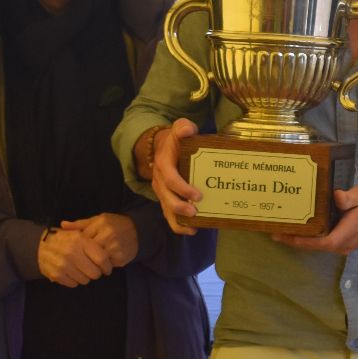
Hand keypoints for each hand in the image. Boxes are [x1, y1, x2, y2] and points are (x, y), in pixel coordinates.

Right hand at [37, 225, 109, 286]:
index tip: (107, 269)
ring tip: (80, 269)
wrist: (39, 246)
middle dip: (96, 273)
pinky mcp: (56, 275)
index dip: (107, 266)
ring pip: (85, 280)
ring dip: (85, 277)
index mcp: (80, 240)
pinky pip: (74, 284)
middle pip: (95, 273)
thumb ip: (94, 241)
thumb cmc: (64, 240)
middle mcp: (72, 252)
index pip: (102, 258)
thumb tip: (110, 255)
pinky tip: (71, 273)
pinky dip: (74, 280)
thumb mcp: (78, 233)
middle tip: (93, 270)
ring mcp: (63, 264)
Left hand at [72, 211, 138, 269]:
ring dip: (93, 263)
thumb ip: (79, 224)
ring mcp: (116, 247)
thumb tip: (61, 225)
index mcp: (100, 223)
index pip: (82, 238)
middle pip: (88, 251)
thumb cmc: (114, 224)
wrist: (138, 230)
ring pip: (97, 260)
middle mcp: (108, 234)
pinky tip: (104, 263)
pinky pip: (107, 265)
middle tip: (80, 260)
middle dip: (84, 256)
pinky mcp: (122, 257)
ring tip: (92, 262)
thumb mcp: (97, 220)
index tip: (75, 249)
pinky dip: (104, 266)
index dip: (78, 246)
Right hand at [145, 120, 201, 235]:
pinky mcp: (166, 200)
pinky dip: (179, 226)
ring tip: (194, 227)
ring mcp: (162, 192)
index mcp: (164, 165)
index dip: (182, 188)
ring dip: (178, 220)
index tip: (197, 195)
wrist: (162, 148)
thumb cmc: (176, 140)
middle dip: (179, 207)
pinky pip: (169, 215)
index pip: (170, 179)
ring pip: (166, 210)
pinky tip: (193, 230)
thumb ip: (183, 128)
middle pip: (166, 198)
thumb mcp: (179, 128)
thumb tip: (187, 130)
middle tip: (195, 211)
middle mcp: (160, 181)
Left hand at [273, 186, 357, 254]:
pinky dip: (307, 235)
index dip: (297, 240)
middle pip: (310, 245)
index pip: (316, 243)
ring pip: (314, 244)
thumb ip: (349, 198)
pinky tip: (299, 226)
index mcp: (342, 236)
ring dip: (298, 237)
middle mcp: (339, 245)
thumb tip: (335, 196)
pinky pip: (319, 241)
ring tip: (281, 226)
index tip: (280, 235)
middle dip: (291, 238)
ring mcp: (339, 245)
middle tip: (272, 228)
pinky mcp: (339, 241)